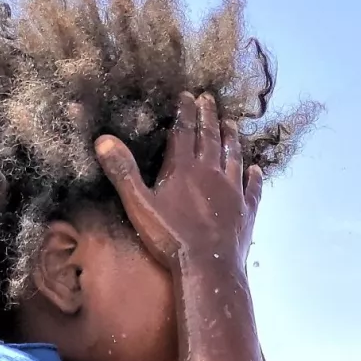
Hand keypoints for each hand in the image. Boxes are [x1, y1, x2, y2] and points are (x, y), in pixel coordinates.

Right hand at [94, 92, 260, 275]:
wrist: (208, 265)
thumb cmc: (170, 237)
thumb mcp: (139, 204)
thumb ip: (123, 171)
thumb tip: (103, 139)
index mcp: (185, 168)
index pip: (184, 131)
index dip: (185, 112)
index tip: (187, 95)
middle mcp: (212, 172)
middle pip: (211, 138)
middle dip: (209, 116)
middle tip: (210, 98)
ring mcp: (233, 191)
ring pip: (233, 157)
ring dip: (232, 138)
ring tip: (232, 123)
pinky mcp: (246, 210)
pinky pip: (252, 188)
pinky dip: (254, 177)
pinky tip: (256, 169)